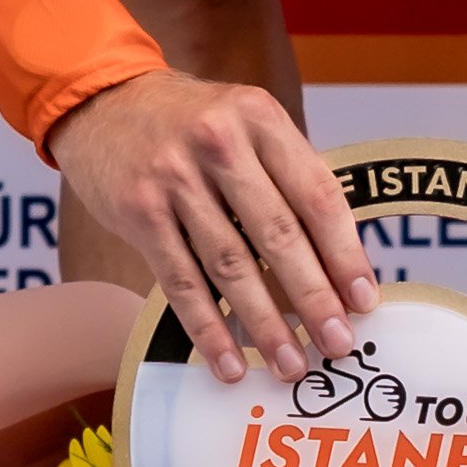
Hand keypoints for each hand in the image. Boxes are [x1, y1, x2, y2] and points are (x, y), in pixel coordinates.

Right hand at [44, 70, 378, 385]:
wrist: (101, 101)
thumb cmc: (190, 125)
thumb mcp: (246, 125)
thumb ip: (288, 178)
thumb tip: (339, 263)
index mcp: (260, 118)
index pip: (316, 195)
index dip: (345, 253)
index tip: (365, 301)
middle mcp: (219, 143)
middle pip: (277, 234)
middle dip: (313, 297)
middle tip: (338, 344)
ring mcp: (174, 178)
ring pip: (231, 266)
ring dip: (265, 324)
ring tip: (291, 365)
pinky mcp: (139, 212)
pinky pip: (182, 282)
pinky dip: (208, 328)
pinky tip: (229, 363)